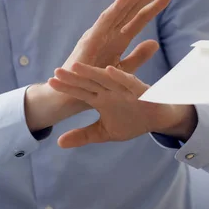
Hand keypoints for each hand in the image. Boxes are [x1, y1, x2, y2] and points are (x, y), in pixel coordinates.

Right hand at [25, 0, 173, 130]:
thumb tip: (155, 42)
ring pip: (122, 9)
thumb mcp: (123, 69)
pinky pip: (107, 19)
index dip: (155, 5)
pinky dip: (117, 5)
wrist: (70, 94)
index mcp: (119, 38)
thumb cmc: (94, 81)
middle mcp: (110, 31)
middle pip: (133, 8)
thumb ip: (138, 56)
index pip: (140, 17)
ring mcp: (100, 32)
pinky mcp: (92, 38)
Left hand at [49, 63, 197, 147]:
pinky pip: (130, 82)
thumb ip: (83, 135)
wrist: (158, 119)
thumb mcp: (104, 132)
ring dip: (93, 72)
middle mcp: (110, 90)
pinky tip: (110, 70)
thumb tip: (58, 142)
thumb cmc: (131, 121)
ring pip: (106, 79)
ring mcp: (125, 89)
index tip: (50, 82)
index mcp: (101, 98)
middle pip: (89, 82)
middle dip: (75, 77)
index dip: (67, 87)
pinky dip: (120, 77)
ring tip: (78, 66)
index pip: (80, 91)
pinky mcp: (140, 90)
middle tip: (57, 70)